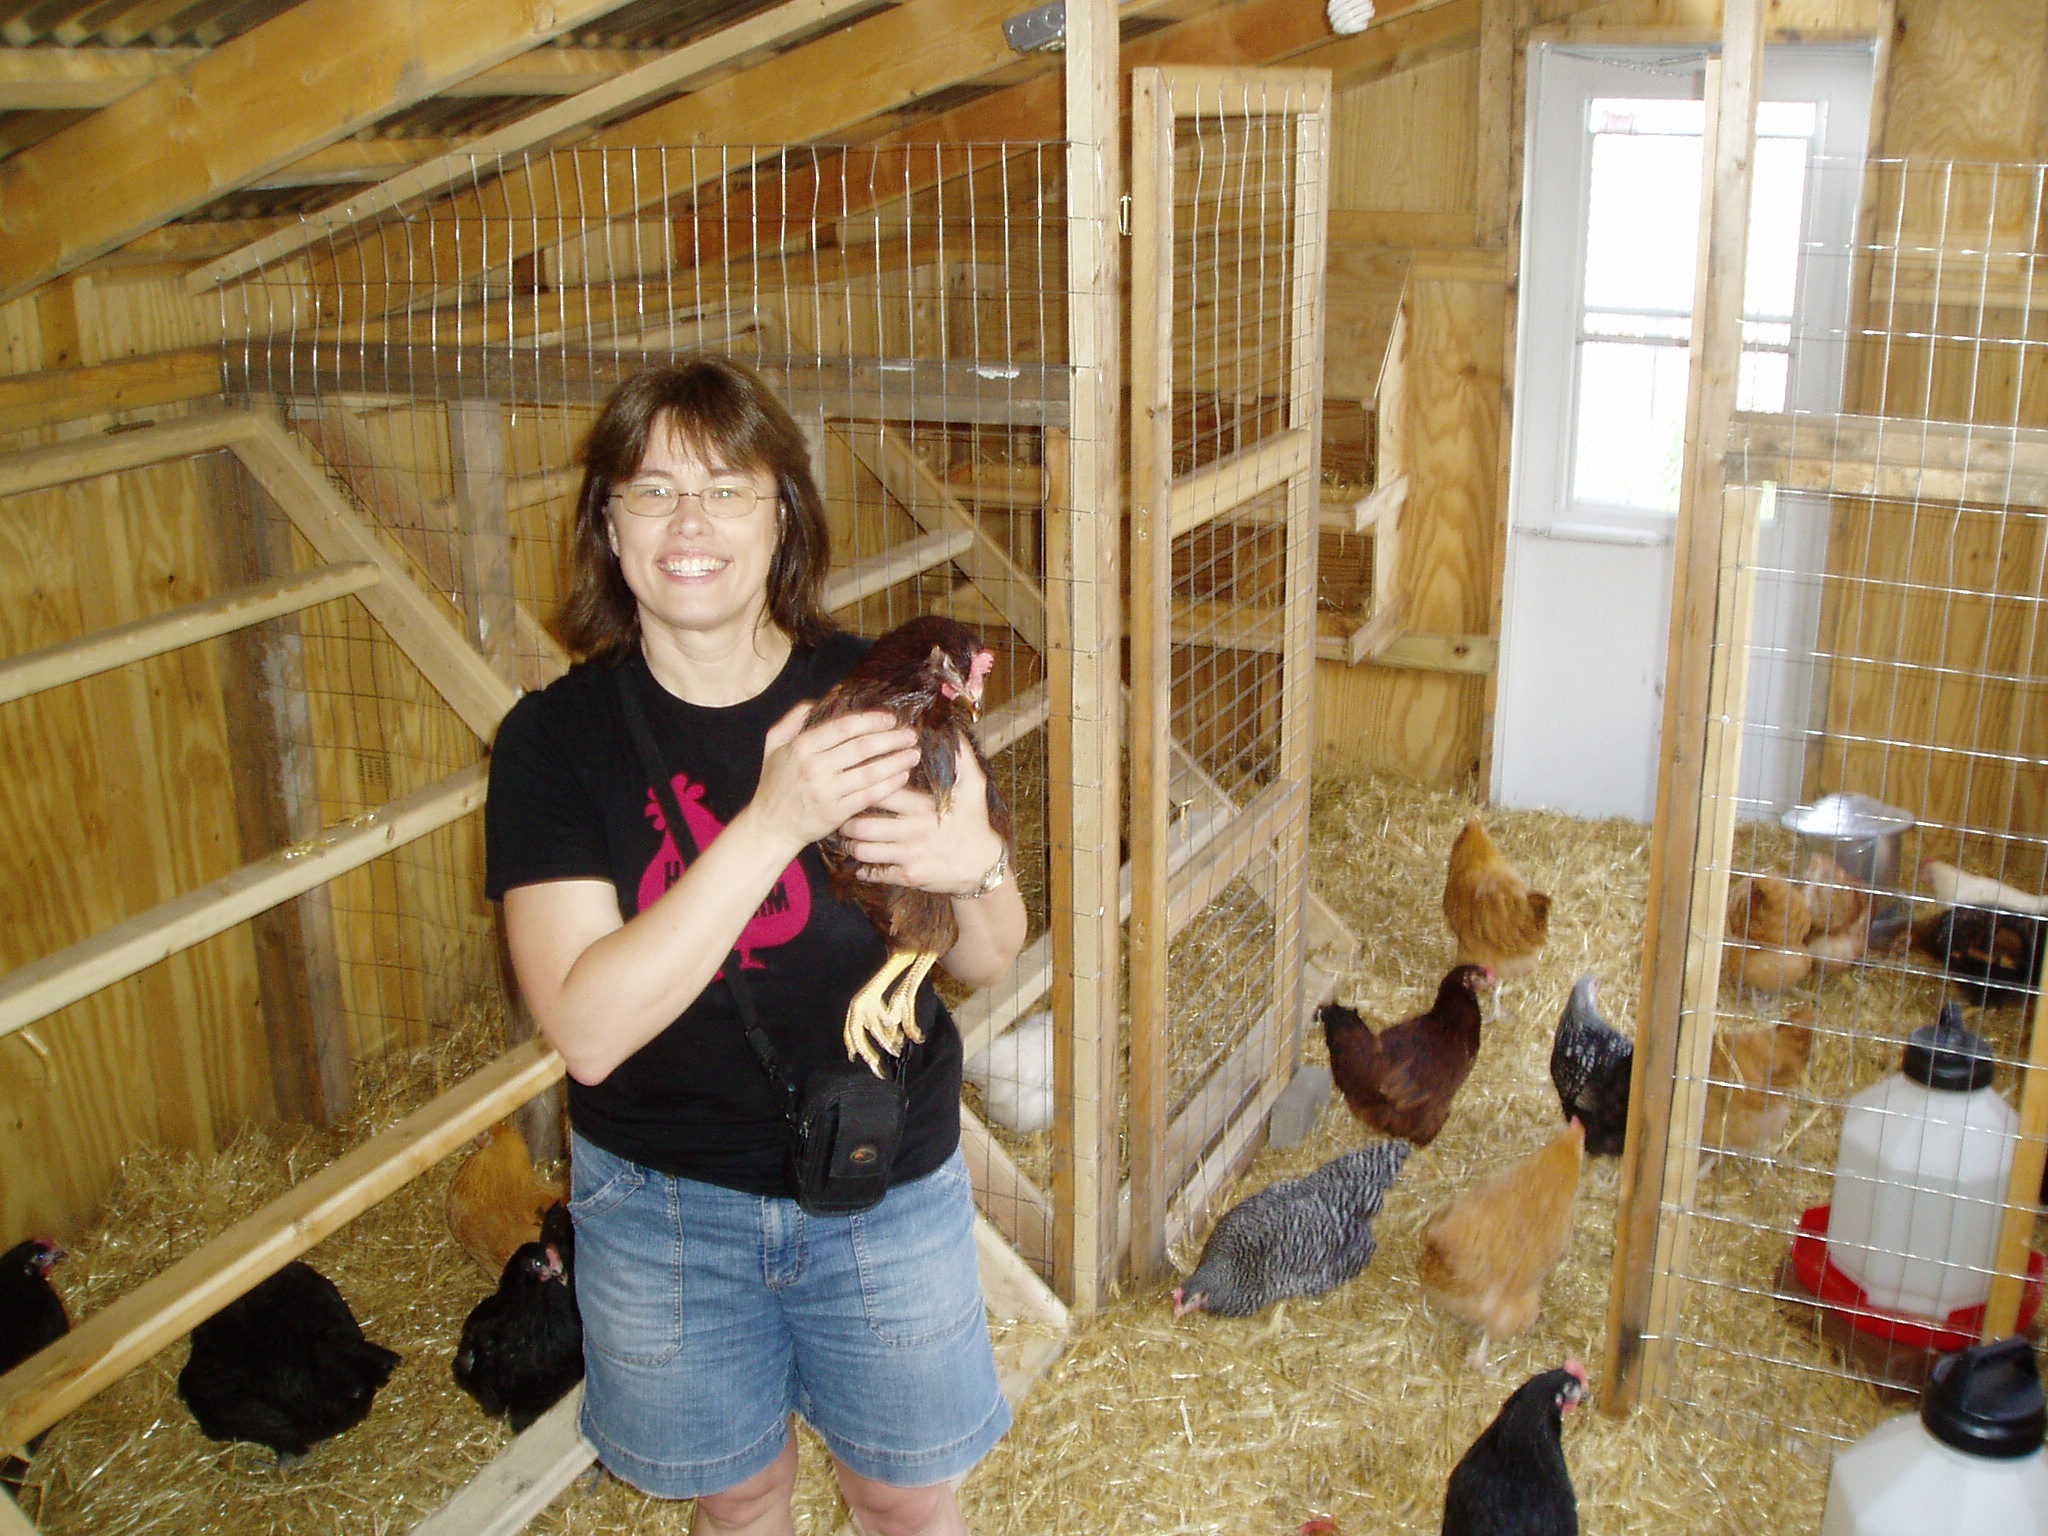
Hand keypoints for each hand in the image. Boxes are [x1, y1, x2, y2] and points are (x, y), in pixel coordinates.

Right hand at [750, 704, 919, 851]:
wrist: (771, 826)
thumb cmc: (775, 783)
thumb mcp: (774, 745)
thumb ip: (793, 719)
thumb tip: (818, 700)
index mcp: (801, 747)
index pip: (843, 727)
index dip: (871, 720)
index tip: (890, 718)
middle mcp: (814, 768)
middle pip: (862, 748)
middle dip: (891, 739)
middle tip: (910, 734)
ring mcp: (826, 792)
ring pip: (870, 772)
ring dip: (897, 761)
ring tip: (913, 753)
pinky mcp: (836, 813)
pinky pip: (869, 795)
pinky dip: (889, 784)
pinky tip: (903, 775)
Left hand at [837, 735, 1004, 895]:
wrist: (984, 866)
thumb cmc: (975, 822)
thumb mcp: (974, 786)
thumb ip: (962, 757)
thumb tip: (954, 729)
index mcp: (921, 806)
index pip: (880, 790)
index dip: (863, 784)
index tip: (855, 781)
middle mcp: (911, 830)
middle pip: (861, 824)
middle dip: (845, 819)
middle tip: (841, 813)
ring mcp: (909, 855)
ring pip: (863, 850)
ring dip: (850, 844)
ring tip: (847, 837)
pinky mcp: (909, 876)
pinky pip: (875, 874)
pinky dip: (864, 870)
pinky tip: (861, 863)